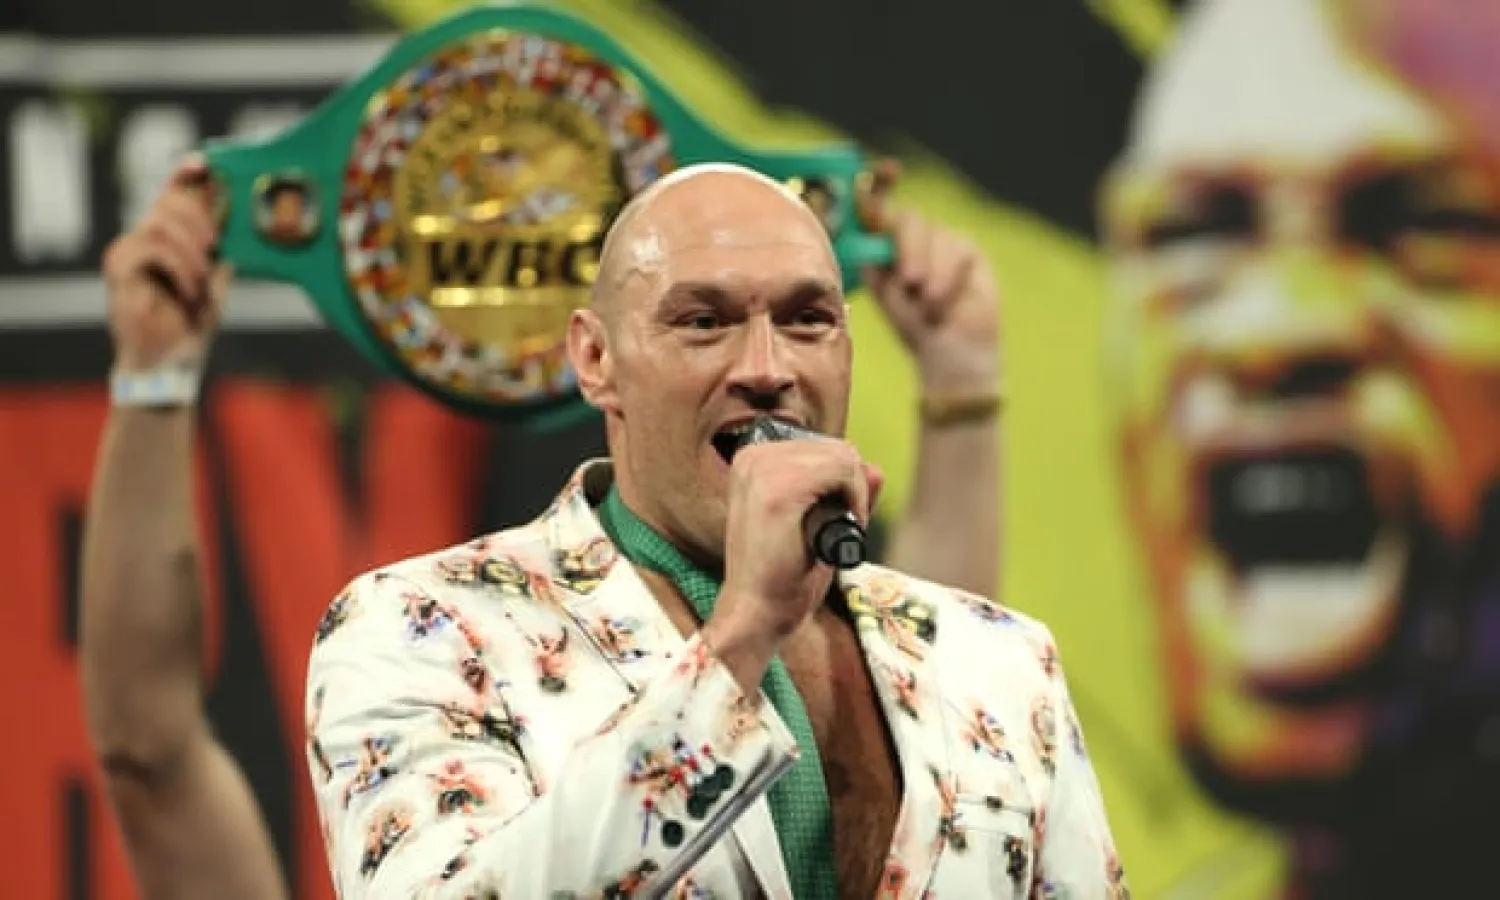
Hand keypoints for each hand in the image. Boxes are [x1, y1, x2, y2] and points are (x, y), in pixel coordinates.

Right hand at [102, 156, 227, 371]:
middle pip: (168, 201)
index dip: (185, 175)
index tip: (203, 163)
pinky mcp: (118, 269)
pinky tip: (190, 290)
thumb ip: (220, 261)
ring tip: (202, 280)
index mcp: (167, 239)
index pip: (172, 196)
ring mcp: (127, 252)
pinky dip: (179, 267)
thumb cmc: (189, 328)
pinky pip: (152, 248)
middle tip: (215, 244)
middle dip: (199, 217)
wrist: (169, 365)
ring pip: (160, 223)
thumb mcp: (216, 288)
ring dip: (191, 250)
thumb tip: (235, 238)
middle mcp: (142, 239)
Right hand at [704, 439, 882, 690]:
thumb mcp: (817, 524)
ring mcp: (762, 469)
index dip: (841, 483)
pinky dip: (854, 500)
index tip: (832, 518)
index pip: (822, 446)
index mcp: (754, 460)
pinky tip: (836, 530)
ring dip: (853, 496)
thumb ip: (845, 492)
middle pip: (836, 448)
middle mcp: (753, 456)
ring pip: (842, 457)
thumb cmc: (784, 575)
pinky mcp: (778, 489)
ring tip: (833, 532)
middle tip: (836, 529)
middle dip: (851, 488)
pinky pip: (842, 470)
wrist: (756, 612)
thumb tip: (875, 469)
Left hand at [858, 159, 1000, 392]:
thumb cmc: (911, 324)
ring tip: (927, 301)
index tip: (887, 169)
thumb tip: (863, 222)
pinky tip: (943, 300)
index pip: (878, 202)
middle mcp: (912, 236)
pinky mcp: (967, 250)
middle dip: (907, 249)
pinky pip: (957, 248)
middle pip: (907, 217)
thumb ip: (872, 253)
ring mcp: (942, 240)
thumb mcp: (884, 287)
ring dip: (930, 269)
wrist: (947, 350)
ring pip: (934, 233)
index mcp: (884, 242)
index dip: (879, 182)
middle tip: (910, 282)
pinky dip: (948, 275)